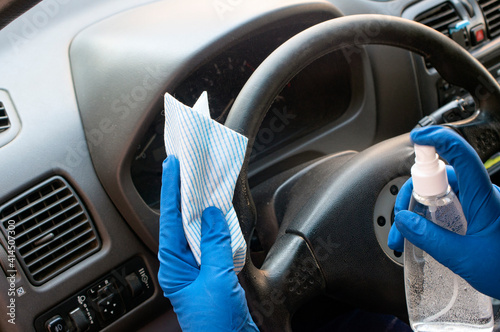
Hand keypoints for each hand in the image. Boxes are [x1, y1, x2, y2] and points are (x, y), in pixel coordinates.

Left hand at [158, 156, 257, 330]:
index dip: (170, 191)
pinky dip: (215, 229)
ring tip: (201, 185)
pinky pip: (211, 246)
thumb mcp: (216, 280)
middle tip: (185, 169)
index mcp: (174, 268)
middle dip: (182, 196)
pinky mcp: (213, 276)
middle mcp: (182, 267)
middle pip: (180, 224)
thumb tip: (210, 215)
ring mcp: (197, 271)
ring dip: (199, 210)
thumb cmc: (216, 323)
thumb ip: (215, 244)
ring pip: (196, 233)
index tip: (171, 166)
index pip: (169, 221)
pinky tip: (220, 217)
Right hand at [388, 126, 499, 298]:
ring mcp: (478, 205)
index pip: (461, 154)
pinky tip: (420, 235)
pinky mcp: (475, 216)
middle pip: (439, 177)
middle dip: (411, 196)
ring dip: (417, 210)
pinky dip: (428, 217)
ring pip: (440, 193)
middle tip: (400, 222)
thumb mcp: (465, 258)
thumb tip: (404, 220)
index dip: (438, 139)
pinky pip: (447, 206)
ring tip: (404, 236)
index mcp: (484, 197)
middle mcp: (481, 195)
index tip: (418, 138)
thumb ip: (431, 238)